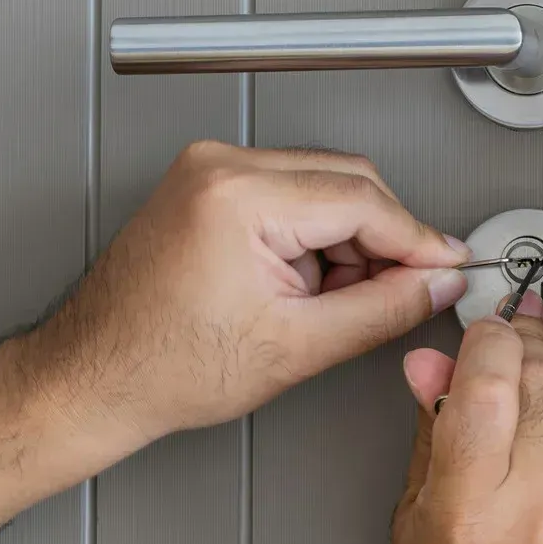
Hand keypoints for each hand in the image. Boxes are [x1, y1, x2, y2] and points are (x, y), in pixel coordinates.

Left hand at [23, 141, 469, 450]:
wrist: (93, 376)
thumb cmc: (161, 367)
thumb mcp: (296, 348)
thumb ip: (382, 309)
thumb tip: (434, 284)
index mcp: (238, 196)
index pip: (363, 200)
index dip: (418, 240)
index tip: (449, 264)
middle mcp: (220, 167)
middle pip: (347, 181)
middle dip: (384, 240)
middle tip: (406, 291)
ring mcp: (208, 170)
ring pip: (321, 185)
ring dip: (346, 239)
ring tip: (328, 303)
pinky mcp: (205, 184)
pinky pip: (287, 193)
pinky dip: (311, 236)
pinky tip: (301, 286)